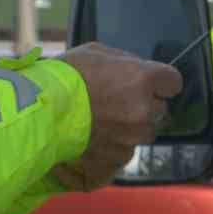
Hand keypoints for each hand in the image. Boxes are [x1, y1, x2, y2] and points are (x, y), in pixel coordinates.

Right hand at [51, 43, 181, 192]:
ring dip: (130, 129)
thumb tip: (138, 70)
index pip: (173, 82)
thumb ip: (124, 62)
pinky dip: (113, 147)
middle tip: (116, 102)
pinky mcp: (117, 161)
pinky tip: (93, 139)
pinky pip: (124, 153)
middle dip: (143, 106)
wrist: (39, 113)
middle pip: (159, 110)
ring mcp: (131, 140)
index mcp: (142, 80)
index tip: (150, 84)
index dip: (161, 83)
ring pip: (142, 134)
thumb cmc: (65, 76)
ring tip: (101, 123)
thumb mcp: (95, 52)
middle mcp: (144, 111)